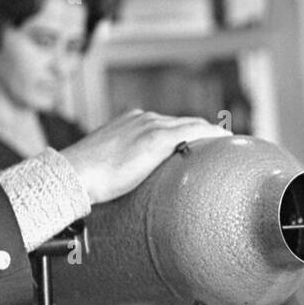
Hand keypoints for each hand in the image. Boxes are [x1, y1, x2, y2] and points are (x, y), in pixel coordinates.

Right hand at [61, 110, 228, 204]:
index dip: (190, 134)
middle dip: (206, 132)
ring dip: (213, 134)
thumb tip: (135, 186)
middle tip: (225, 146)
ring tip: (231, 147)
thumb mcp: (110, 166)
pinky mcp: (155, 138)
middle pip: (185, 122)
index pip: (170, 125)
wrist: (72, 174)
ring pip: (193, 125)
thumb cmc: (86, 178)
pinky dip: (212, 135)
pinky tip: (226, 143)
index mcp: (132, 122)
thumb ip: (128, 167)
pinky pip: (194, 132)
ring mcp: (150, 126)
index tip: (204, 144)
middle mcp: (144, 118)